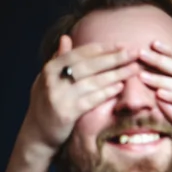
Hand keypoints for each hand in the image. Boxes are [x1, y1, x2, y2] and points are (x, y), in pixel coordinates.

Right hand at [21, 35, 139, 155]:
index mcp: (51, 68)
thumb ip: (60, 59)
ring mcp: (59, 96)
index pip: (80, 53)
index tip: (122, 45)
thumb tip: (66, 37)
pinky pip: (91, 100)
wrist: (37, 133)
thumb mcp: (49, 79)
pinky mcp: (66, 113)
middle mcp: (53, 80)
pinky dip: (106, 92)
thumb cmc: (48, 103)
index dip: (103, 48)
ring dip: (116, 74)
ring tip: (134, 69)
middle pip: (89, 65)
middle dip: (114, 58)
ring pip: (92, 81)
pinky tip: (120, 87)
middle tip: (135, 53)